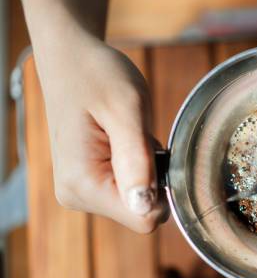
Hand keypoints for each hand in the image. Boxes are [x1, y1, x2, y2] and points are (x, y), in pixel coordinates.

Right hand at [35, 33, 167, 232]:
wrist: (71, 58)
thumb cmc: (97, 75)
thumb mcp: (126, 109)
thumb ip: (136, 160)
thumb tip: (144, 208)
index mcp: (83, 184)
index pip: (144, 219)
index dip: (164, 191)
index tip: (156, 152)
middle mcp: (77, 195)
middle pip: (143, 213)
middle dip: (155, 178)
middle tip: (140, 138)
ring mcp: (81, 191)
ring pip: (140, 201)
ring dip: (147, 169)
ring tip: (130, 135)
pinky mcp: (89, 183)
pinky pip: (130, 189)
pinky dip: (139, 166)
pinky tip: (126, 140)